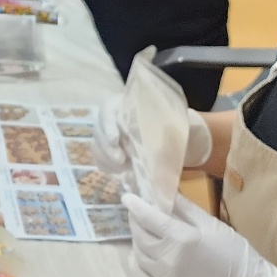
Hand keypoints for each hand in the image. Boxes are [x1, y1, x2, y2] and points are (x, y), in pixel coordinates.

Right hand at [93, 102, 211, 177]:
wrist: (177, 142)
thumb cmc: (176, 127)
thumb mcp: (178, 122)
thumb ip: (172, 125)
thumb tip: (166, 131)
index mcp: (127, 104)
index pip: (107, 108)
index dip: (107, 123)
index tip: (115, 139)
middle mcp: (113, 117)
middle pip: (98, 129)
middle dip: (107, 147)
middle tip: (121, 160)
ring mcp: (109, 135)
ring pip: (97, 145)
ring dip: (106, 158)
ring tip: (124, 168)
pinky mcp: (109, 152)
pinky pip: (100, 159)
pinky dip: (107, 166)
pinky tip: (121, 172)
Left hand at [125, 194, 276, 276]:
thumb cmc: (233, 252)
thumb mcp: (211, 224)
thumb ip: (184, 209)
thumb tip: (164, 193)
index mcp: (182, 237)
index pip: (149, 218)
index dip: (136, 206)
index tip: (127, 197)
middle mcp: (169, 258)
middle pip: (141, 235)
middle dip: (136, 220)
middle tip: (138, 213)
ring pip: (139, 254)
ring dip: (138, 241)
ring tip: (144, 233)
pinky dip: (136, 265)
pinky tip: (140, 257)